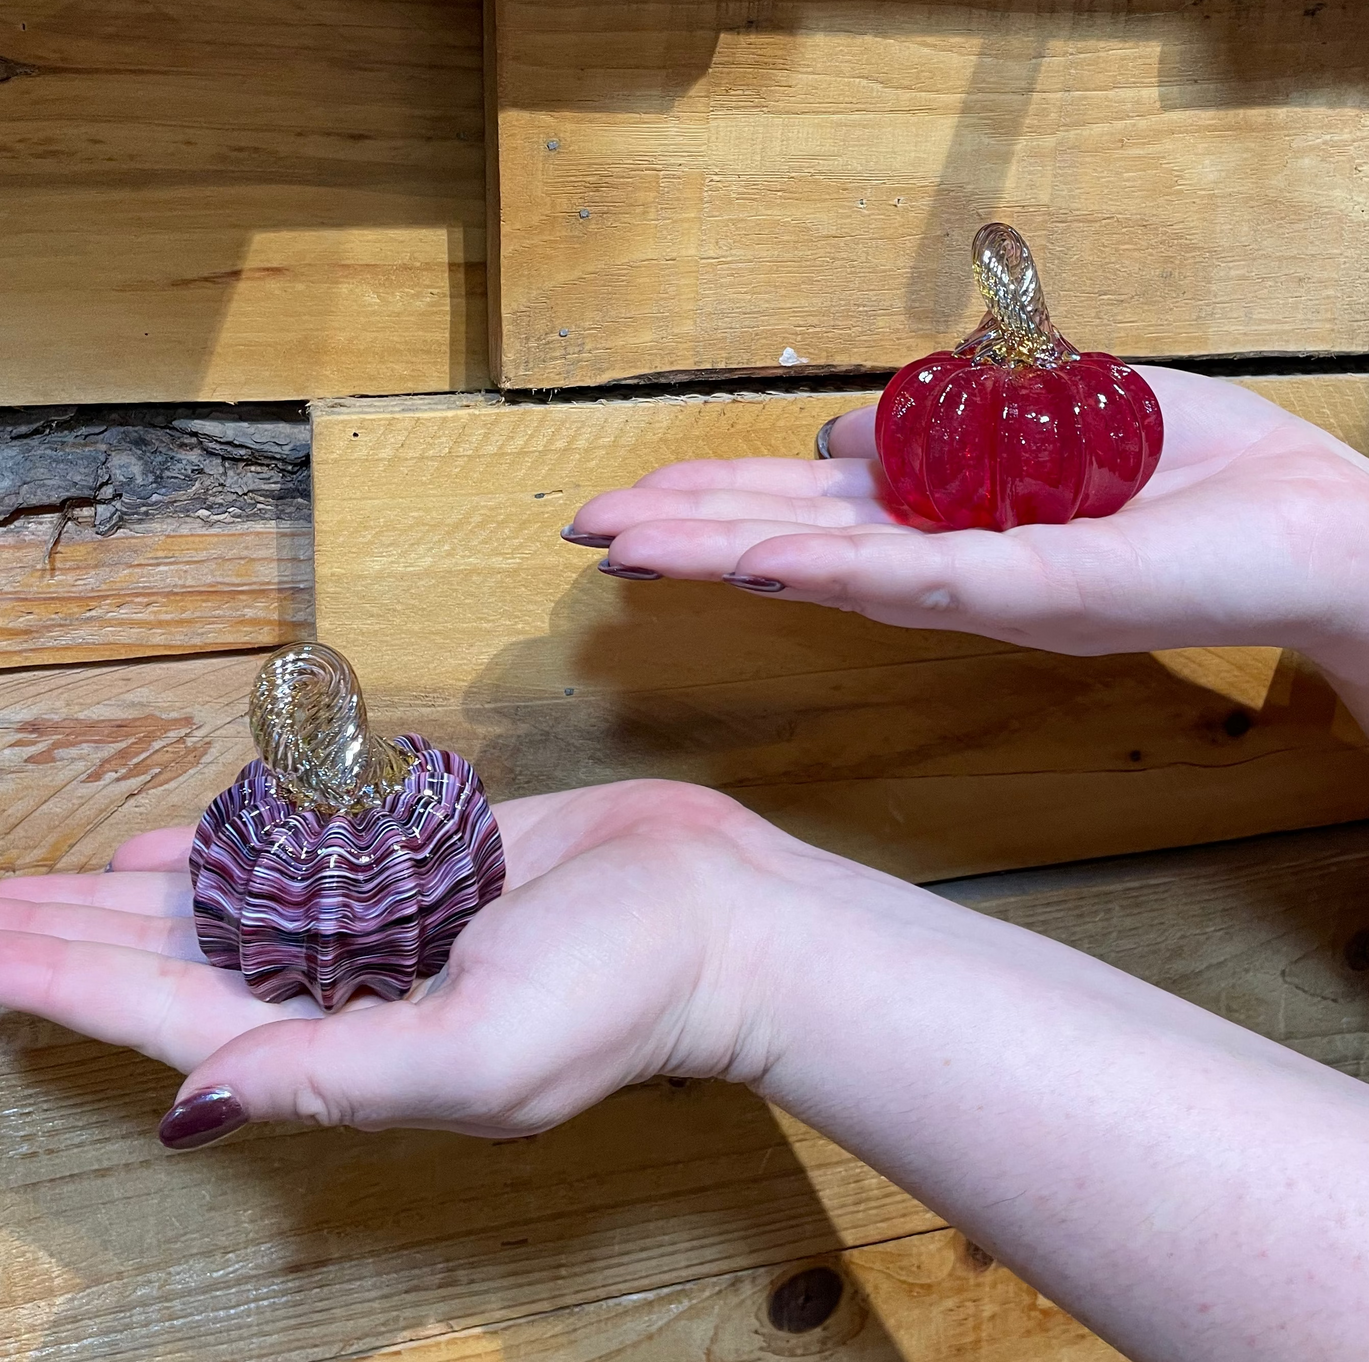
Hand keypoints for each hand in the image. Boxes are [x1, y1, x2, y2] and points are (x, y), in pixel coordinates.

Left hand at [0, 782, 852, 1146]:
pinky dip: (242, 843)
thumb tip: (194, 1103)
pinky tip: (178, 845)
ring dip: (141, 896)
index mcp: (349, 1051)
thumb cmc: (625, 991)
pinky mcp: (434, 862)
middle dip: (74, 938)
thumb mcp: (481, 1057)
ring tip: (46, 886)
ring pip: (237, 907)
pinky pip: (312, 850)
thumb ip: (338, 1079)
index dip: (63, 985)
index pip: (170, 1017)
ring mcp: (393, 924)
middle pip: (182, 963)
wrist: (723, 913)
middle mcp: (355, 993)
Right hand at [569, 368, 1368, 662]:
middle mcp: (943, 557)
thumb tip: (832, 424)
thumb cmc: (1187, 469)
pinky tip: (762, 562)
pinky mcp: (1045, 589)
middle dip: (688, 535)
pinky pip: (924, 579)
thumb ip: (934, 422)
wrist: (1316, 530)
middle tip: (586, 535)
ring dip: (727, 555)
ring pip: (832, 569)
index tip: (629, 498)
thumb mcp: (1041, 418)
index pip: (803, 504)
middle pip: (793, 540)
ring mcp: (985, 580)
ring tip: (632, 546)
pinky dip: (839, 571)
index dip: (713, 497)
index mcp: (940, 515)